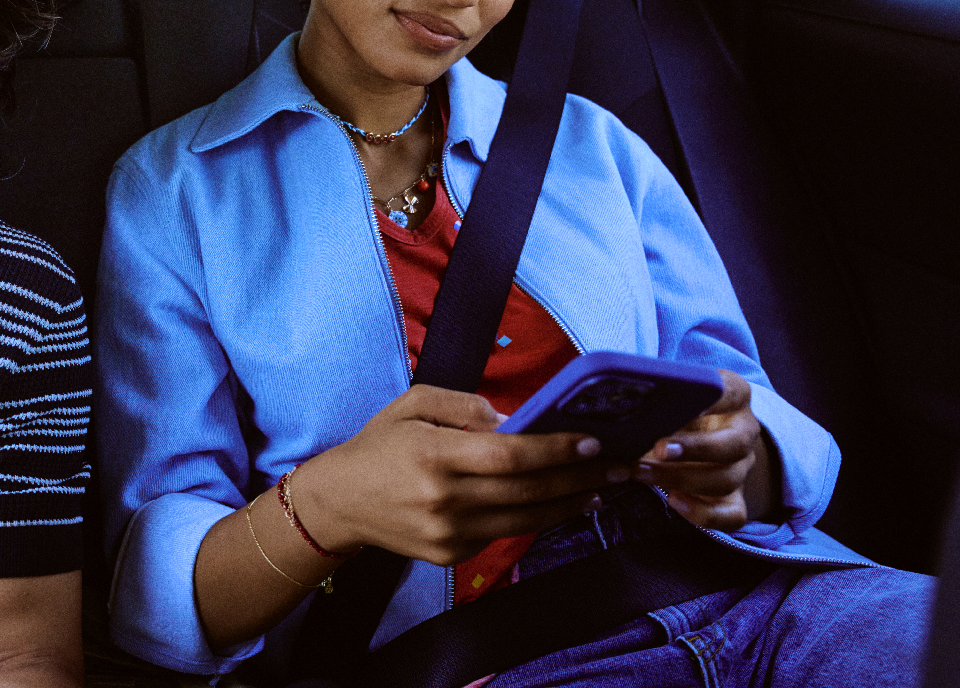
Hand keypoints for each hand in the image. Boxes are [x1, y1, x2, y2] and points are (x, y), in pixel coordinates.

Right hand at [297, 384, 623, 566]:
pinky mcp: (450, 554)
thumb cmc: (379, 445)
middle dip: (581, 477)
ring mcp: (448, 532)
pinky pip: (506, 534)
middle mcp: (444, 498)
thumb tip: (513, 419)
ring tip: (602, 488)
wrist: (340, 502)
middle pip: (528, 491)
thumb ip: (464, 405)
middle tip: (619, 466)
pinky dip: (538, 519)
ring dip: (570, 504)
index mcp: (435, 454)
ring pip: (526, 520)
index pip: (510, 455)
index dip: (556, 450)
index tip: (592, 442)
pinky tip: (561, 505)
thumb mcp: (413, 404)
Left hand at [633, 369, 769, 530]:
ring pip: (727, 479)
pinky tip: (673, 501)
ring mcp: (742, 467)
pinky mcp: (736, 498)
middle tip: (658, 449)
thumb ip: (657, 400)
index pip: (732, 392)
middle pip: (735, 444)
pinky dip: (704, 513)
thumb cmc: (678, 410)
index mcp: (734, 396)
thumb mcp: (672, 397)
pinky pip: (732, 514)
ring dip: (682, 479)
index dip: (713, 399)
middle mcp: (744, 431)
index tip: (687, 402)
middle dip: (696, 449)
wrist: (701, 438)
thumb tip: (620, 410)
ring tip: (642, 473)